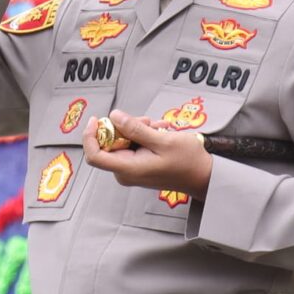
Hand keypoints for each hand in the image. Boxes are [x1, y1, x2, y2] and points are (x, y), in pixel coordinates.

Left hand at [83, 110, 211, 195]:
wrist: (203, 176)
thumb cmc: (188, 162)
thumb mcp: (163, 140)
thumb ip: (136, 129)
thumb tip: (115, 117)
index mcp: (129, 169)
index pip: (94, 155)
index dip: (90, 136)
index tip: (97, 119)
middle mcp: (126, 172)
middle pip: (110, 143)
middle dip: (126, 127)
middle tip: (148, 122)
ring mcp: (131, 169)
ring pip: (123, 142)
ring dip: (139, 129)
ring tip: (159, 127)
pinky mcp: (138, 166)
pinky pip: (133, 146)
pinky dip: (144, 136)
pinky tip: (160, 132)